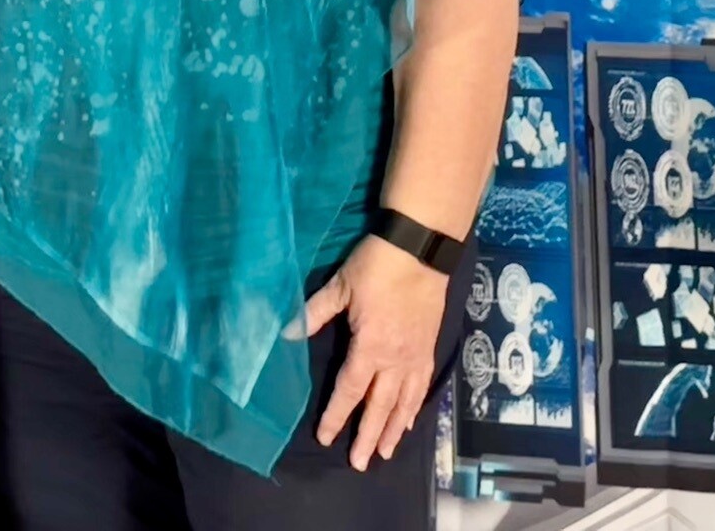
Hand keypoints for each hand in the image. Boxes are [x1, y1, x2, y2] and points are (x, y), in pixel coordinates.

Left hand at [303, 233, 449, 469]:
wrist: (421, 249)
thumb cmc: (375, 266)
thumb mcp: (339, 286)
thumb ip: (314, 312)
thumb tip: (286, 333)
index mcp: (370, 347)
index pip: (350, 390)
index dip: (336, 415)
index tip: (325, 437)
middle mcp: (395, 360)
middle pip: (379, 406)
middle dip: (368, 436)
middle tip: (360, 463)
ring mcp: (415, 356)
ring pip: (404, 403)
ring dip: (393, 430)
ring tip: (385, 453)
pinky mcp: (428, 349)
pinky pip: (422, 387)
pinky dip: (414, 408)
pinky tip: (409, 421)